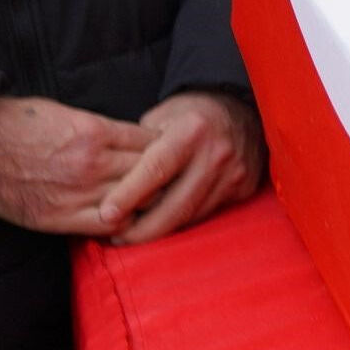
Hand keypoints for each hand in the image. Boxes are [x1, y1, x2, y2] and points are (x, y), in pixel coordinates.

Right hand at [0, 96, 154, 235]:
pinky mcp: (60, 217)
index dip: (163, 149)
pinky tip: (122, 217)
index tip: (165, 154)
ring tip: (149, 200)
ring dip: (146, 200)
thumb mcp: (63, 112)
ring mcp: (77, 192)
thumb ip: (100, 129)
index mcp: (94, 131)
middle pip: (151, 173)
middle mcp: (92, 163)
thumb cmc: (14, 123)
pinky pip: (110, 225)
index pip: (151, 143)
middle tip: (168, 180)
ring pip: (137, 200)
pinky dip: (122, 222)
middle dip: (163, 175)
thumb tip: (132, 140)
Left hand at [100, 91, 267, 243]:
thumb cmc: (191, 114)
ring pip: (192, 215)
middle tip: (117, 238)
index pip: (156, 169)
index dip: (129, 195)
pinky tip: (164, 224)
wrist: (243, 111)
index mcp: (191, 131)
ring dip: (161, 230)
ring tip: (134, 236)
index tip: (106, 214)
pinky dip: (183, 222)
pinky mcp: (242, 189)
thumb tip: (111, 181)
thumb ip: (140, 148)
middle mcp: (216, 154)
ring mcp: (233, 174)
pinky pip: (207, 214)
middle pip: (176, 204)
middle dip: (143, 228)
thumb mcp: (161, 117)